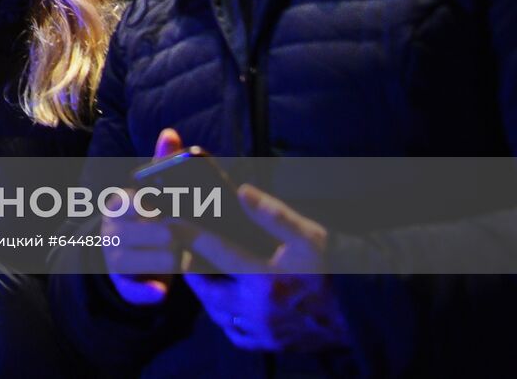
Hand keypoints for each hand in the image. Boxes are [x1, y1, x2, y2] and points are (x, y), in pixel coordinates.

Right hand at [105, 128, 184, 305]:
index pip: (139, 201)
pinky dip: (155, 290)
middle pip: (163, 233)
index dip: (168, 207)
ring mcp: (114, 259)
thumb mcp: (149, 191)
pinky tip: (165, 288)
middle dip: (186, 235)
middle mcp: (111, 231)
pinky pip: (142, 291)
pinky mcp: (123, 285)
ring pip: (164, 261)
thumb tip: (171, 133)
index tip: (183, 210)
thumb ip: (160, 164)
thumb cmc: (144, 217)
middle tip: (199, 235)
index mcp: (118, 204)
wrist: (119, 256)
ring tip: (191, 256)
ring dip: (182, 260)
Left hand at [178, 185, 347, 352]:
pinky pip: (236, 334)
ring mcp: (263, 331)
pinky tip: (229, 304)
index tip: (171, 220)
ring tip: (206, 274)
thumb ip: (272, 214)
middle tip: (189, 250)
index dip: (188, 232)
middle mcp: (257, 309)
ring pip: (217, 313)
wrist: (365, 309)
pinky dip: (226, 319)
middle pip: (205, 288)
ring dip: (207, 294)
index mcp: (263, 278)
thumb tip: (240, 191)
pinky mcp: (273, 344)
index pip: (211, 250)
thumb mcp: (309, 234)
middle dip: (192, 268)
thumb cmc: (337, 267)